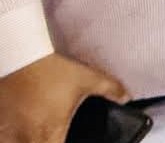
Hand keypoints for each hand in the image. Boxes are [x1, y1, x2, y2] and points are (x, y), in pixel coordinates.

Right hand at [0, 53, 128, 142]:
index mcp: (49, 134)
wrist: (19, 56)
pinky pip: (4, 137)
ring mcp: (7, 133)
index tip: (63, 139)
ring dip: (25, 140)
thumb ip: (109, 89)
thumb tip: (126, 97)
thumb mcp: (86, 78)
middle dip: (46, 141)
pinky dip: (10, 136)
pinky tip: (19, 126)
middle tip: (51, 134)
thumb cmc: (50, 70)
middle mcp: (25, 138)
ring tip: (34, 130)